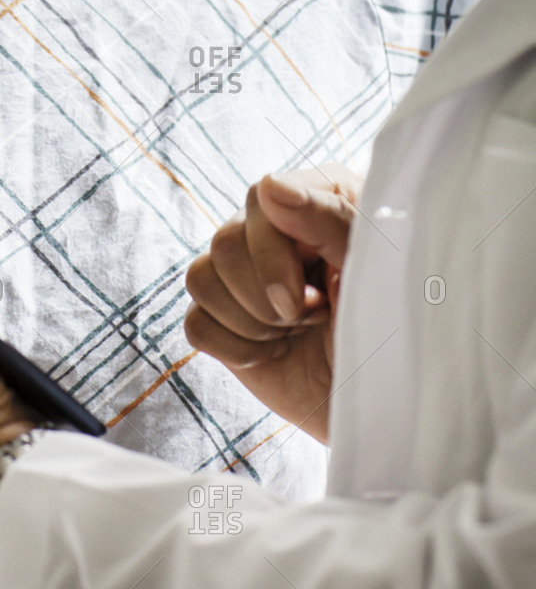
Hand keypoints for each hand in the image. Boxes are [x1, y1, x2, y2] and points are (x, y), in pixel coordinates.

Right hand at [183, 165, 360, 443]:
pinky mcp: (225, 319)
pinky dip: (235, 348)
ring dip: (253, 321)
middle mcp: (274, 228)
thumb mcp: (372, 269)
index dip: (273, 253)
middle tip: (313, 317)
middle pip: (224, 242)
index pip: (260, 198)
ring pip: (201, 278)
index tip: (311, 300)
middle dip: (267, 295)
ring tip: (297, 330)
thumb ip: (327, 218)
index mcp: (318, 198)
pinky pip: (195, 323)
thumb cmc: (393, 330)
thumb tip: (268, 184)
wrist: (385, 403)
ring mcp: (245, 273)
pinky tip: (274, 350)